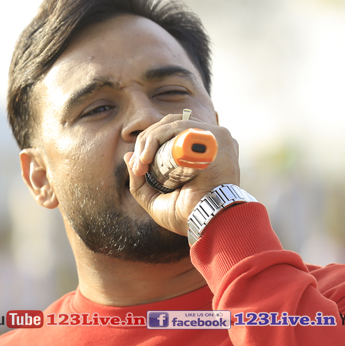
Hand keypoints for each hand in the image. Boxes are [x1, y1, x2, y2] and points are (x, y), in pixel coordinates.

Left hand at [122, 113, 240, 236]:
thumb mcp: (155, 199)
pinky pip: (180, 126)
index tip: (138, 167)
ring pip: (172, 123)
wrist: (204, 222)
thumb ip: (140, 181)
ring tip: (142, 163)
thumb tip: (128, 156)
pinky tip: (149, 156)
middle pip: (169, 125)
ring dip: (150, 140)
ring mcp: (213, 137)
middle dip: (146, 142)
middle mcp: (208, 142)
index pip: (170, 134)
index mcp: (199, 153)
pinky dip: (158, 137)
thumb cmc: (185, 215)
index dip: (149, 144)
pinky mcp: (216, 136)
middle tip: (138, 166)